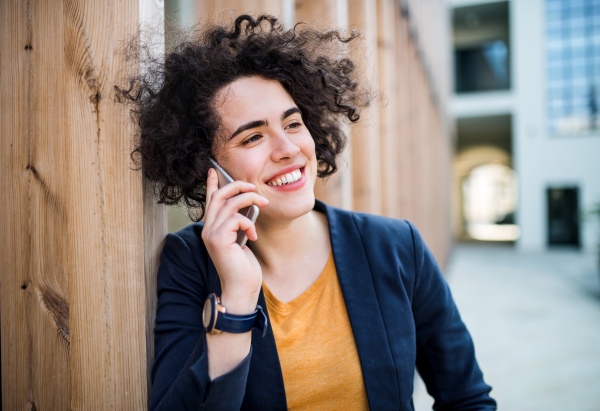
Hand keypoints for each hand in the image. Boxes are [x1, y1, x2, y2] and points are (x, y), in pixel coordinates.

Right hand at [201, 169, 268, 313]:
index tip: (213, 170)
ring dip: (250, 200)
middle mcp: (207, 229)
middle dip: (237, 186)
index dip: (211, 184)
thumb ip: (238, 224)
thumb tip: (248, 204)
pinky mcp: (218, 240)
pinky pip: (236, 218)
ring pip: (229, 204)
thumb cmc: (243, 267)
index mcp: (212, 228)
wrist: (241, 289)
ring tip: (263, 205)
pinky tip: (253, 236)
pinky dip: (249, 223)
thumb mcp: (241, 239)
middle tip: (254, 187)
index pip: (210, 201)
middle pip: (219, 196)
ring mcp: (211, 234)